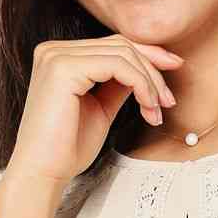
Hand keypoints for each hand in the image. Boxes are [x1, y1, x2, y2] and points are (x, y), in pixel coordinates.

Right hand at [7, 34, 183, 185]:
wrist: (44, 172)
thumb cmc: (68, 148)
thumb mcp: (101, 108)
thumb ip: (119, 85)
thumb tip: (147, 70)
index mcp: (60, 56)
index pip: (113, 44)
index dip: (148, 55)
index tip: (174, 70)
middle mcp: (54, 50)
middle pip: (121, 45)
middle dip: (153, 71)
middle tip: (168, 101)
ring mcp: (57, 56)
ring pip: (123, 53)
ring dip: (149, 82)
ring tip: (156, 112)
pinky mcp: (63, 68)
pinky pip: (118, 65)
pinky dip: (141, 85)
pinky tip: (147, 108)